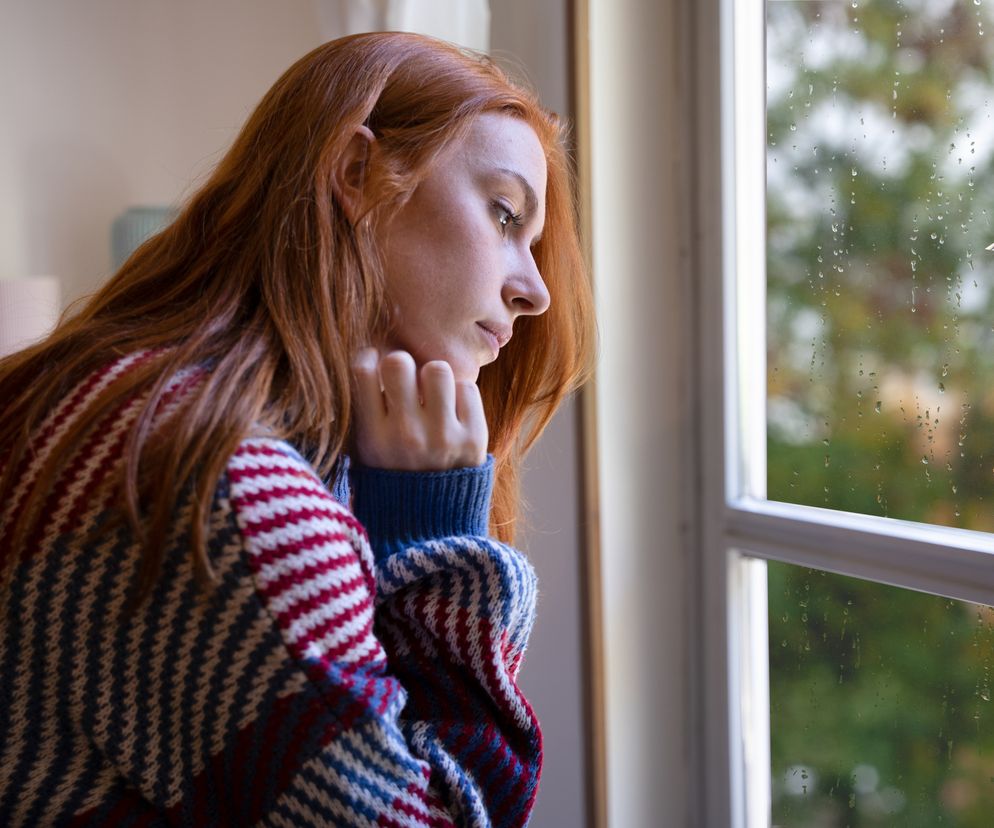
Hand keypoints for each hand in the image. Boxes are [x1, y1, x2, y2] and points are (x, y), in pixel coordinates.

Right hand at [351, 348, 488, 470]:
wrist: (433, 524)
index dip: (369, 359)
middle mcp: (406, 434)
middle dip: (403, 366)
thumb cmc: (395, 477)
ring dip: (435, 378)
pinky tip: (453, 413)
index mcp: (373, 437)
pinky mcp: (474, 437)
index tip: (376, 368)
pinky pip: (468, 388)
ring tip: (433, 397)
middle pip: (399, 362)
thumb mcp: (365, 453)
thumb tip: (368, 358)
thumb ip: (363, 412)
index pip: (363, 370)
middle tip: (408, 383)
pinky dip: (460, 396)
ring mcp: (443, 436)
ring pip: (438, 369)